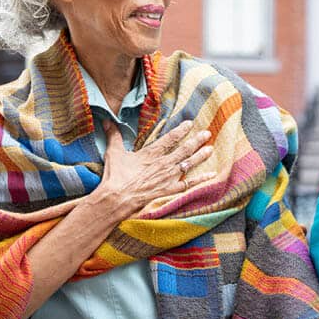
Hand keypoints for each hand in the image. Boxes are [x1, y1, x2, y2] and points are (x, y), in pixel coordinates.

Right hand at [89, 120, 214, 221]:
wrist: (117, 197)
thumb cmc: (115, 176)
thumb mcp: (114, 152)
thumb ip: (114, 135)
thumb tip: (107, 121)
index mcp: (151, 153)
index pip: (170, 138)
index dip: (181, 130)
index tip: (191, 123)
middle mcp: (163, 163)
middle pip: (184, 150)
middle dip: (196, 141)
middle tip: (207, 134)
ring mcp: (168, 177)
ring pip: (188, 164)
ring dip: (200, 156)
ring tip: (211, 149)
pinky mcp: (168, 190)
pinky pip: (188, 184)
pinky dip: (201, 179)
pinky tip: (212, 175)